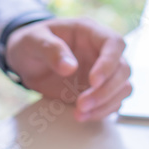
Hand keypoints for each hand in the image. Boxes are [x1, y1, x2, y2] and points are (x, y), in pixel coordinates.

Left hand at [5, 17, 131, 121]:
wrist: (26, 61)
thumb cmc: (31, 43)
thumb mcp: (33, 40)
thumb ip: (50, 49)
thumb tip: (69, 67)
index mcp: (89, 32)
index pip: (114, 43)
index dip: (109, 63)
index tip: (93, 81)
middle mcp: (101, 51)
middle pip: (122, 69)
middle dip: (106, 90)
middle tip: (82, 103)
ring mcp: (103, 71)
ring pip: (122, 87)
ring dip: (106, 103)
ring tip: (80, 112)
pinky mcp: (99, 90)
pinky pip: (112, 102)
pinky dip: (101, 112)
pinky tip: (82, 116)